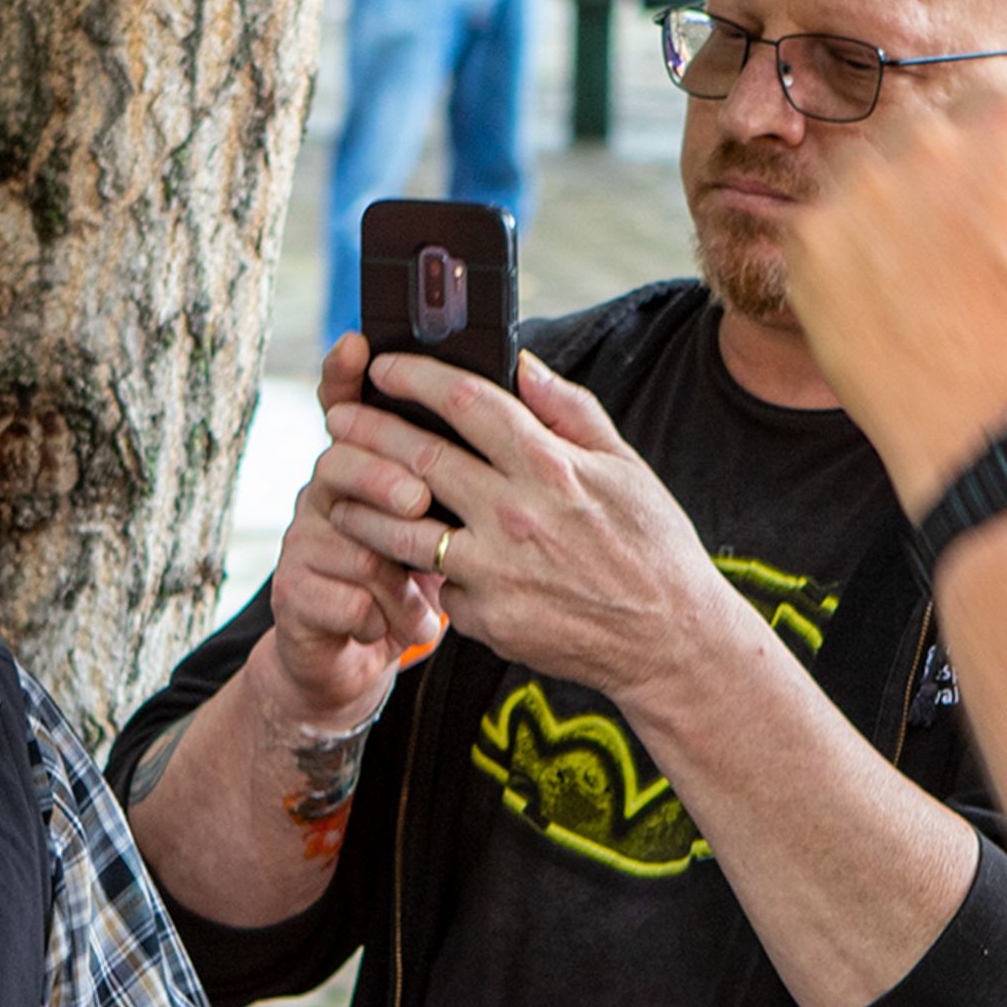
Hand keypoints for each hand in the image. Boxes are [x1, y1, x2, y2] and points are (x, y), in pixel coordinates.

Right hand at [256, 333, 442, 730]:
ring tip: (428, 600)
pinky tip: (396, 628)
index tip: (358, 346)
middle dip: (381, 477)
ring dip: (392, 573)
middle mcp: (328, 494)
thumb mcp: (459, 518)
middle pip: (341, 462)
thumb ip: (479, 460)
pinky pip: (336, 596)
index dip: (345, 374)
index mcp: (368, 465)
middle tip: (419, 500)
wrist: (358, 659)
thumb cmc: (422, 580)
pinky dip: (375, 617)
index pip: (348, 404)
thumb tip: (517, 384)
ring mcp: (305, 543)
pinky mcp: (294, 595)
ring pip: (345, 538)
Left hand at [324, 345, 747, 714]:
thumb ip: (570, 411)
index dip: (415, 378)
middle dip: (368, 431)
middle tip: (337, 420)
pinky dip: (423, 572)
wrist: (669, 642)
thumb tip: (523, 364)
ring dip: (361, 505)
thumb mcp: (625, 467)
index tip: (385, 368)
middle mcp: (516, 513)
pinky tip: (401, 560)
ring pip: (402, 529)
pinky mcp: (486, 618)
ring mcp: (496, 570)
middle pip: (419, 457)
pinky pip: (439, 585)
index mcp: (551, 466)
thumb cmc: (652, 549)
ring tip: (336, 492)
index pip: (466, 401)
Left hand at [772, 71, 1006, 512]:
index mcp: (1000, 124)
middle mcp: (925, 141)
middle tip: (952, 261)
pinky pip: (815, 228)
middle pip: (916, 138)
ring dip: (883, 218)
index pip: (976, 109)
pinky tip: (877, 302)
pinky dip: (839, 262)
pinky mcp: (809, 239)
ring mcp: (859, 190)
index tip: (989, 218)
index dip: (983, 165)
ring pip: (863, 179)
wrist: (985, 422)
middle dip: (931, 185)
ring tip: (917, 284)